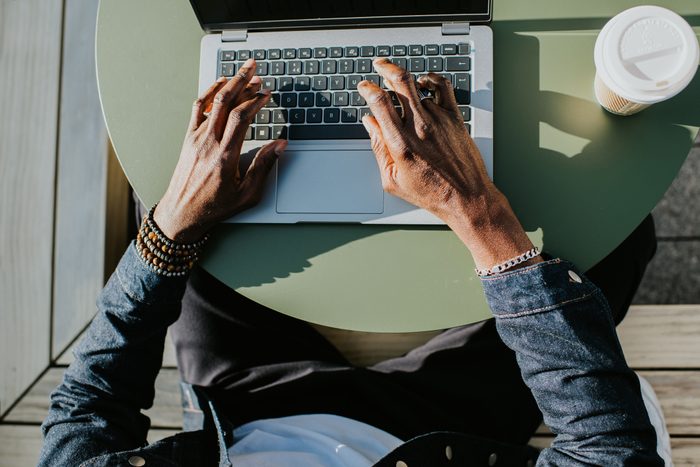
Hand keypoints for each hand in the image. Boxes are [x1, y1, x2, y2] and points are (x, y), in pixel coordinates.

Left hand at [154, 59, 286, 242]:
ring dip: (228, 83)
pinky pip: (198, 109)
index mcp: (225, 156)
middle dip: (243, 82)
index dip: (256, 101)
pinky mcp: (189, 138)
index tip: (267, 94)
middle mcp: (209, 143)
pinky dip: (209, 93)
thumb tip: (279, 146)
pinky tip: (219, 85)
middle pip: (227, 102)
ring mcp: (196, 138)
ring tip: (242, 72)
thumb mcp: (247, 194)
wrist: (181, 213)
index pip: (242, 118)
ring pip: (213, 102)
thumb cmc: (214, 207)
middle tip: (256, 69)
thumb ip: (264, 167)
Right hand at [358, 59, 493, 221]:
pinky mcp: (455, 118)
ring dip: (405, 81)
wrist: (466, 197)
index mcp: (400, 143)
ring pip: (418, 87)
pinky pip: (443, 87)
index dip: (368, 88)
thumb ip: (378, 147)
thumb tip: (369, 123)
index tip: (364, 86)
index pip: (380, 102)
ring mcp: (439, 119)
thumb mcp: (392, 179)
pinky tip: (424, 82)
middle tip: (378, 65)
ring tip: (398, 80)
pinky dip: (431, 78)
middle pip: (400, 81)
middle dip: (385, 68)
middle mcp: (419, 126)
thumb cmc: (431, 193)